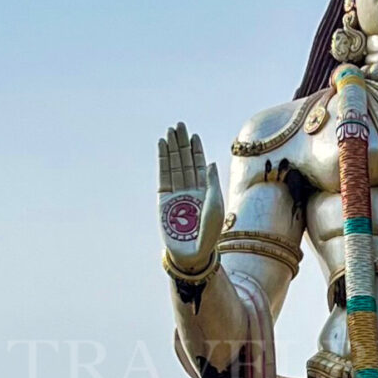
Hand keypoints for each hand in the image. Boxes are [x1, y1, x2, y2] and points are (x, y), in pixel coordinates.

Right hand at [157, 121, 224, 273]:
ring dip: (171, 148)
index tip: (194, 135)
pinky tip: (162, 146)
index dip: (196, 150)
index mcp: (204, 191)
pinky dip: (162, 160)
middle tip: (180, 125)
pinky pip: (163, 175)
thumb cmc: (209, 233)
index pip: (198, 165)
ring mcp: (175, 193)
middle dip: (182, 144)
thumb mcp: (215, 204)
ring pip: (173, 165)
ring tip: (169, 131)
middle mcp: (189, 189)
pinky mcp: (163, 199)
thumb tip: (210, 162)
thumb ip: (211, 182)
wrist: (193, 252)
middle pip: (184, 161)